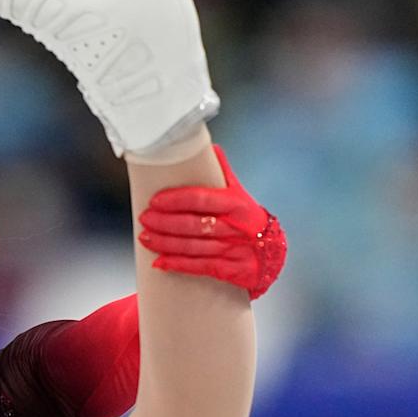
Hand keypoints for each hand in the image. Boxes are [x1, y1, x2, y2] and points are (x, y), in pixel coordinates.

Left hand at [137, 145, 286, 299]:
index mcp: (235, 204)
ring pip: (194, 247)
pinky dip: (177, 265)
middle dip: (165, 222)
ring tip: (145, 237)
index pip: (201, 198)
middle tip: (144, 219)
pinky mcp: (232, 270)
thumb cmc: (247, 219)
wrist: (272, 253)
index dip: (175, 200)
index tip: (154, 200)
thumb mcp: (239, 194)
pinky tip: (159, 262)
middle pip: (194, 225)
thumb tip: (210, 146)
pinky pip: (200, 267)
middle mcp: (236, 227)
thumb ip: (222, 173)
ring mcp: (234, 249)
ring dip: (165, 243)